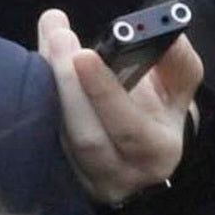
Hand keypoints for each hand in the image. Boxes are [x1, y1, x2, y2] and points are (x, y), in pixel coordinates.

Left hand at [42, 13, 200, 206]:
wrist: (142, 146)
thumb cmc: (160, 109)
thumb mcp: (178, 88)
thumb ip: (178, 62)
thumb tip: (169, 37)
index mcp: (157, 151)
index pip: (129, 128)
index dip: (104, 92)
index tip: (84, 54)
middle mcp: (122, 173)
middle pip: (87, 135)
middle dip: (68, 82)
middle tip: (59, 35)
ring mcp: (87, 178)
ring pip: (59, 135)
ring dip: (49, 85)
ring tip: (51, 40)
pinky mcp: (61, 173)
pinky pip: (42, 136)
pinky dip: (36, 97)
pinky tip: (37, 64)